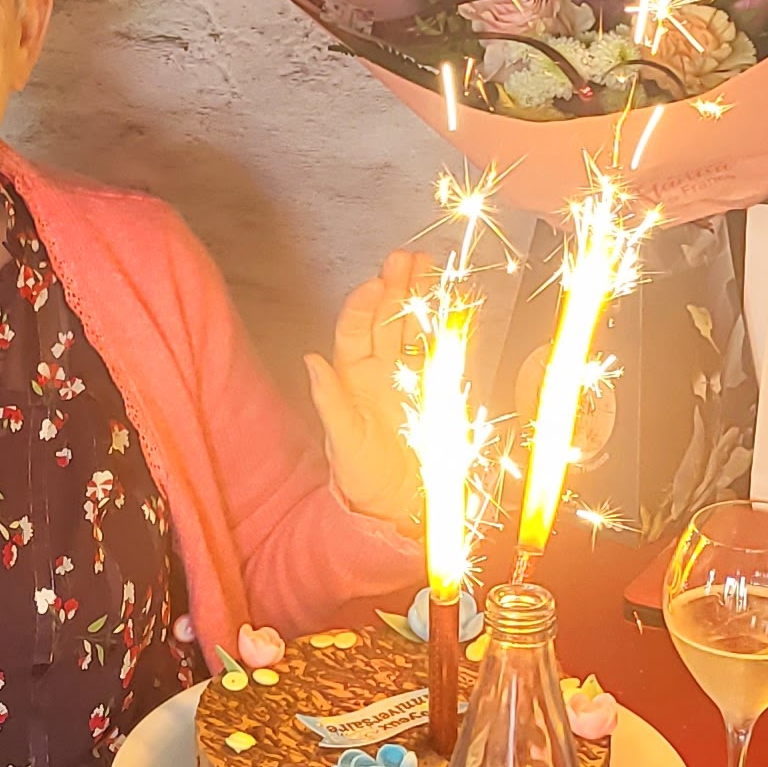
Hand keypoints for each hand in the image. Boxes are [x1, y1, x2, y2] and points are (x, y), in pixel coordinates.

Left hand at [305, 244, 430, 535]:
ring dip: (422, 298)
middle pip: (388, 320)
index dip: (364, 306)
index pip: (355, 332)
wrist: (401, 509)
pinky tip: (457, 304)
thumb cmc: (363, 479)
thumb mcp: (343, 441)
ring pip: (415, 329)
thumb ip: (329, 400)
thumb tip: (310, 360)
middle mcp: (380, 372)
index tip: (376, 283)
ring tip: (430, 266)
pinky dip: (451, 327)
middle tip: (407, 257)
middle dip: (397, 287)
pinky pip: (444, 353)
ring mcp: (410, 379)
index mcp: (353, 380)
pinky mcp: (438, 391)